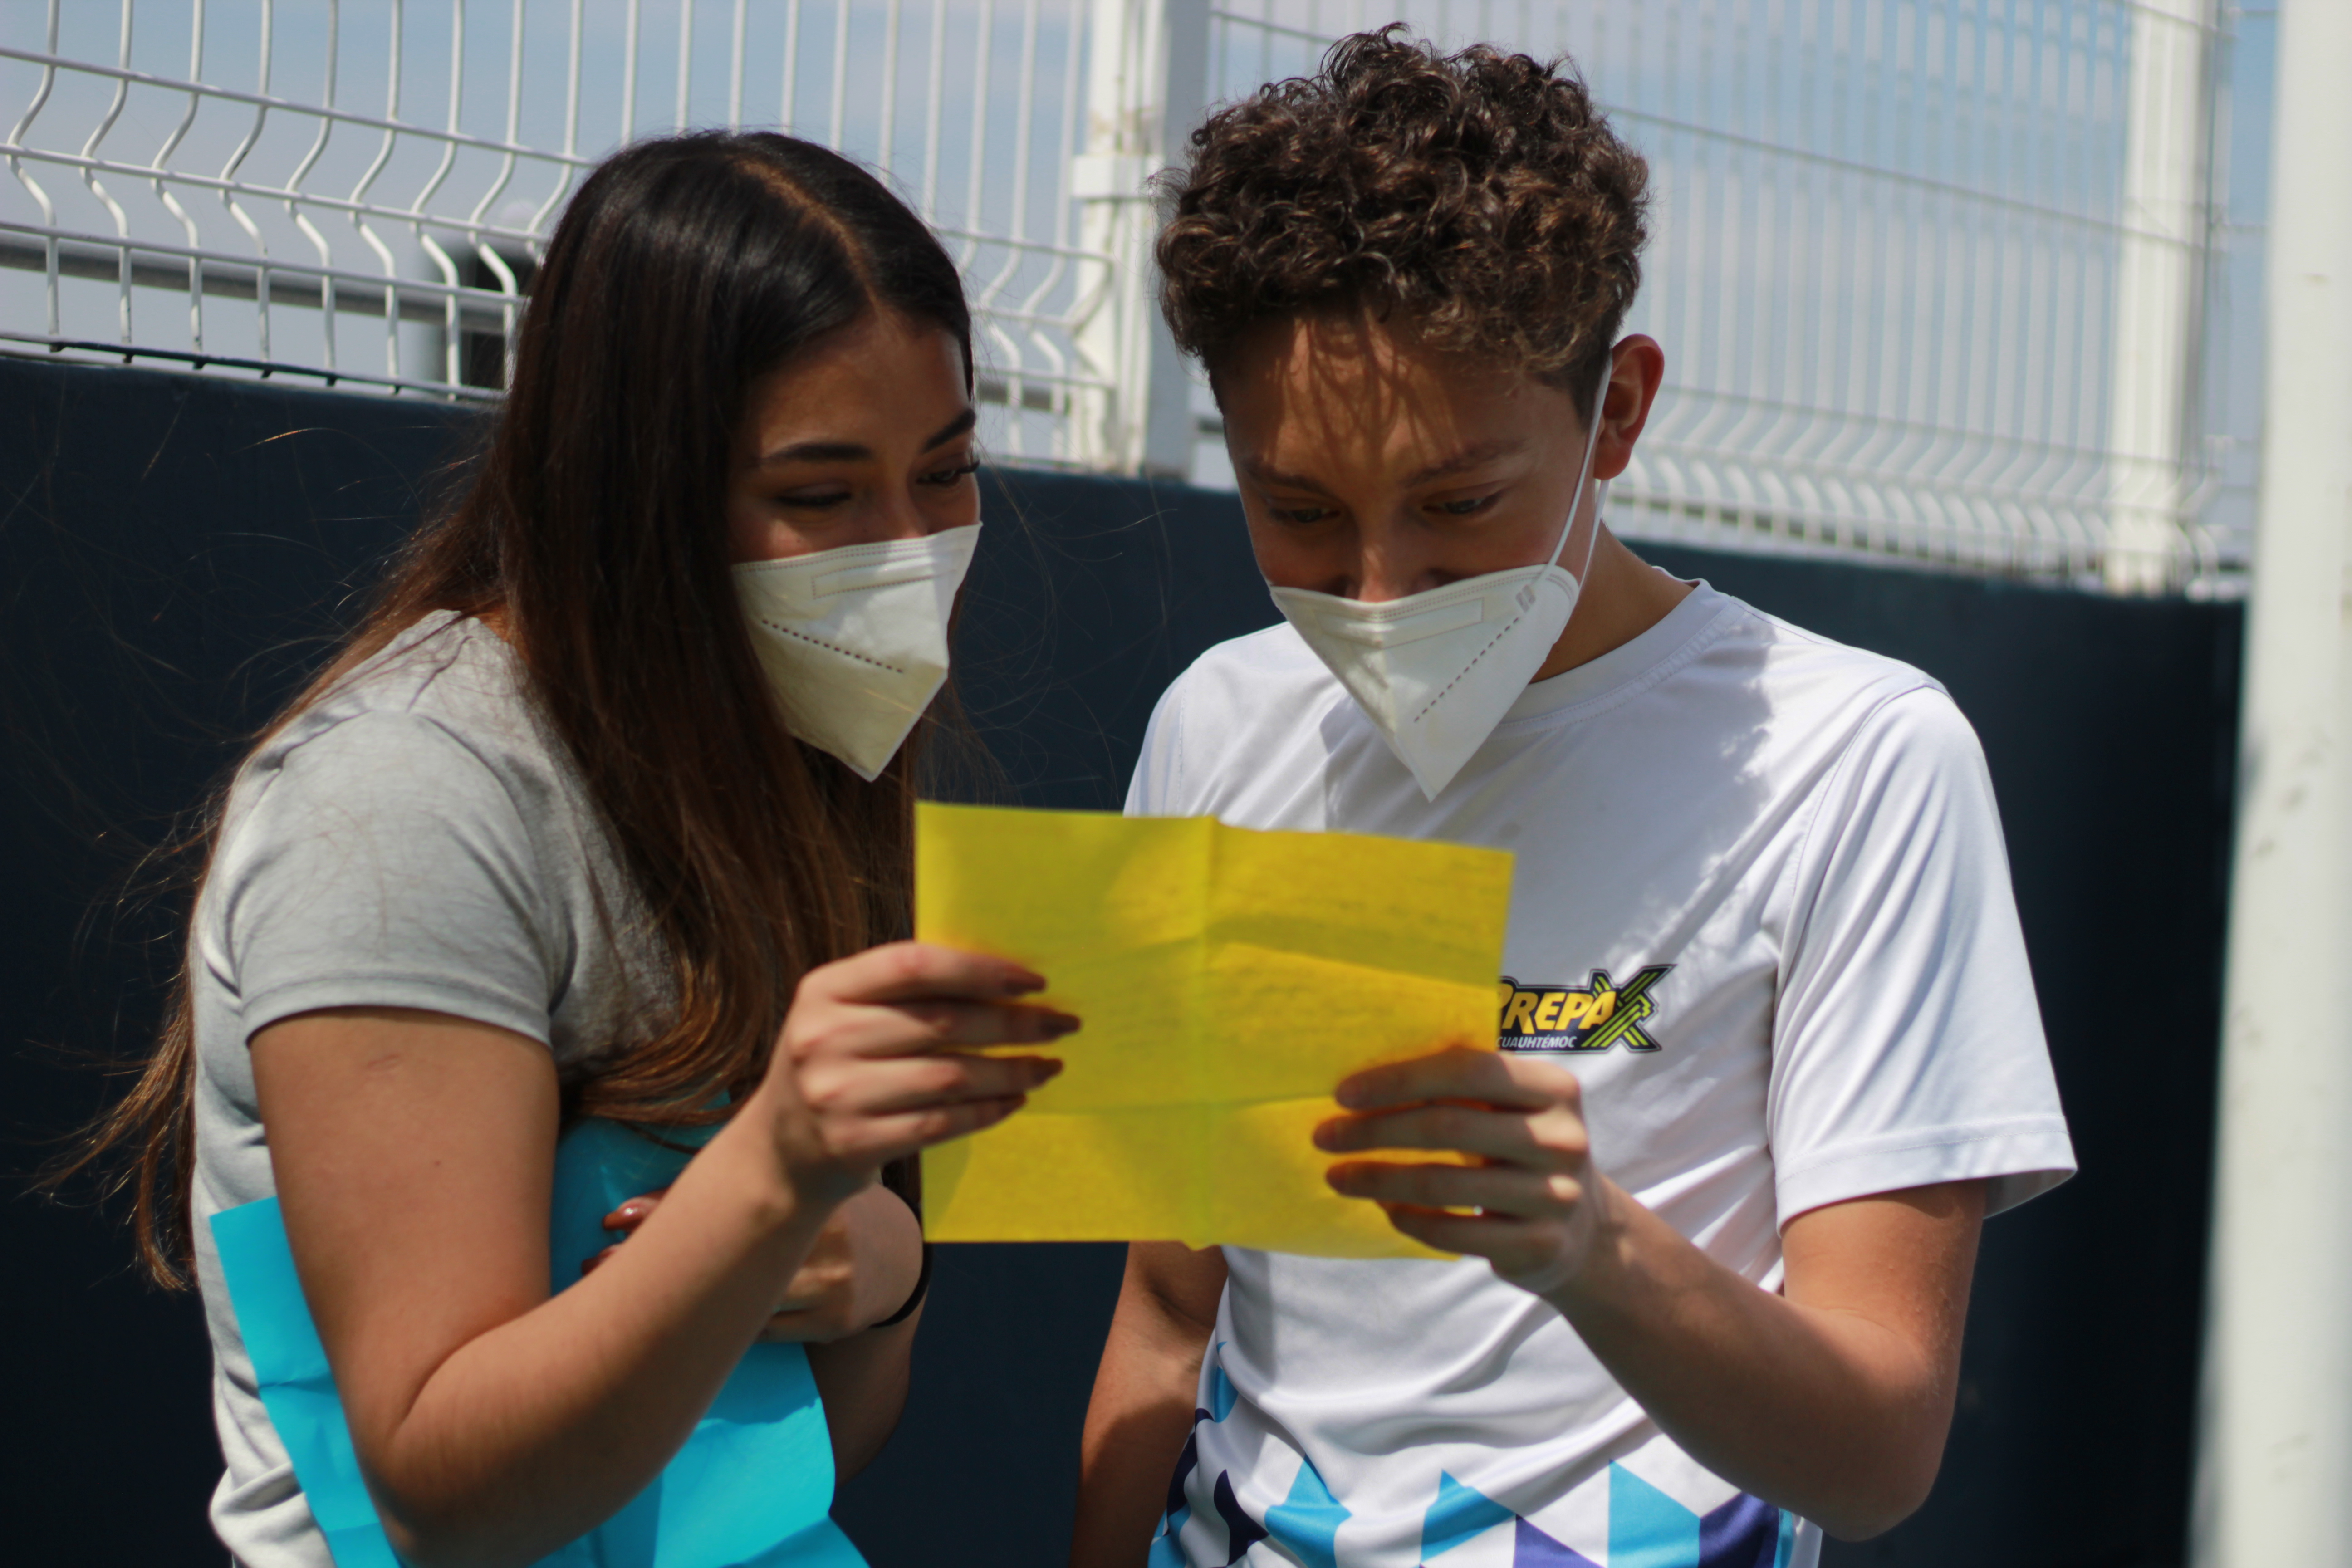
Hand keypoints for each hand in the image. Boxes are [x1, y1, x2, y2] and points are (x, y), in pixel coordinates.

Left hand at [587, 1182, 924, 1341]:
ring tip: (617, 1301)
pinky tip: (684, 1332)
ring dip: (679, 1303)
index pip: (732, 1199)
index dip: (669, 1206)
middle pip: (731, 1249)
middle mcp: (826, 1233)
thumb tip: (670, 1183)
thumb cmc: (825, 1210)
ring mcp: (832, 1282)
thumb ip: (755, 1166)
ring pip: (744, 1297)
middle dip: (658, 1258)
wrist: (896, 1259)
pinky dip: (725, 1328)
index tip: (615, 1215)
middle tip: (594, 1263)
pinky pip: (767, 1330)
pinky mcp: (833, 1321)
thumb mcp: (801, 1178)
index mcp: (813, 1189)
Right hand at [755, 941, 1075, 1204]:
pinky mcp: (854, 1143)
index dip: (979, 970)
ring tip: (1047, 1066)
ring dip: (1011, 1071)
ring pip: (949, 1077)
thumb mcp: (847, 1015)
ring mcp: (835, 1095)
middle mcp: (823, 1038)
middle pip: (941, 1022)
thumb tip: (1005, 977)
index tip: (1034, 981)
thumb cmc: (837, 1066)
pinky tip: (1015, 1101)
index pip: (914, 965)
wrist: (780, 1152)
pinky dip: (987, 1111)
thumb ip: (905, 993)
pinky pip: (941, 1123)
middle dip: (1014, 1023)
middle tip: (1062, 1024)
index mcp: (824, 989)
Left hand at [1314, 1045, 1614, 1295]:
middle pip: (1448, 1126)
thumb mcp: (1510, 1110)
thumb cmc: (1522, 1151)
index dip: (1401, 1079)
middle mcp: (1561, 1138)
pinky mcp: (1539, 1245)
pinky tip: (1385, 1208)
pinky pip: (1454, 1233)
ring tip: (1338, 1176)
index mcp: (1553, 1087)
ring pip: (1443, 1184)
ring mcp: (1555, 1196)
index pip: (1468, 1070)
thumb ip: (1461, 1086)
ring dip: (1378, 1179)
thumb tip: (1365, 1080)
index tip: (1343, 1093)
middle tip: (1324, 1136)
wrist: (1585, 1232)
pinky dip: (1410, 1220)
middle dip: (1374, 1131)